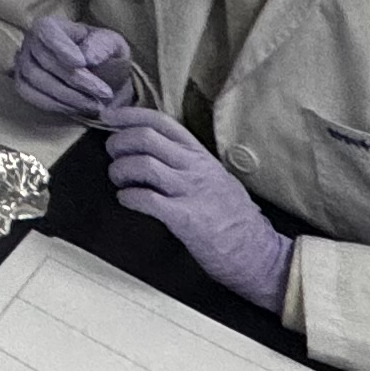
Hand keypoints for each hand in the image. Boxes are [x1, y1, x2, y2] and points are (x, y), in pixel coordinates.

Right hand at [14, 14, 136, 123]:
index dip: (61, 48)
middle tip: (104, 93)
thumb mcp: (111, 44)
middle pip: (45, 61)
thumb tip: (88, 58)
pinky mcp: (23, 84)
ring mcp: (23, 63)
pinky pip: (31, 95)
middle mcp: (30, 41)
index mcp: (50, 25)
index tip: (82, 63)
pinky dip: (55, 104)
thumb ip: (102, 46)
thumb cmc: (102, 53)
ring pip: (36, 80)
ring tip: (95, 105)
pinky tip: (78, 108)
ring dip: (68, 96)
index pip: (47, 32)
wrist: (97, 73)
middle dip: (76, 80)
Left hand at [103, 106, 292, 312]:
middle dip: (119, 142)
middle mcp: (196, 168)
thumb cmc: (235, 219)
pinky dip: (128, 197)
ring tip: (119, 181)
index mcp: (202, 156)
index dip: (131, 115)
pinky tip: (127, 200)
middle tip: (112, 155)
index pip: (162, 122)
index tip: (110, 117)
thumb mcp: (216, 178)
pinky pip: (146, 198)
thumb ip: (189, 163)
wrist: (259, 254)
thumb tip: (152, 150)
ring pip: (142, 164)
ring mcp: (191, 192)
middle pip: (146, 138)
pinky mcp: (186, 218)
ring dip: (120, 170)